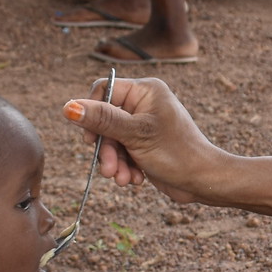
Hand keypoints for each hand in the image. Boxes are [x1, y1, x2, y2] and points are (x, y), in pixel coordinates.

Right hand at [63, 76, 226, 203]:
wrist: (203, 181)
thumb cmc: (176, 153)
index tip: (90, 138)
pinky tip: (134, 179)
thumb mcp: (135, 135)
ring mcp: (144, 124)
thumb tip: (68, 107)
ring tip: (123, 179)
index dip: (91, 113)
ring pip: (111, 140)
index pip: (102, 90)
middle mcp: (144, 103)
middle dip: (106, 148)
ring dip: (114, 162)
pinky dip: (124, 167)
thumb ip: (102, 120)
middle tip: (109, 170)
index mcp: (145, 90)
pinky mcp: (144, 144)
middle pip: (104, 120)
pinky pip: (122, 152)